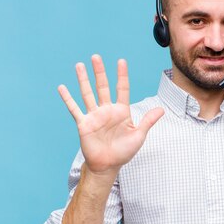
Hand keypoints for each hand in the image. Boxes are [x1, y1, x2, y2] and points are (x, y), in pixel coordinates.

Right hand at [58, 55, 164, 174]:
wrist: (108, 166)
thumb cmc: (124, 152)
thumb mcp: (138, 135)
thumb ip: (148, 121)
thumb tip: (162, 109)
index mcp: (121, 111)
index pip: (122, 89)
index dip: (122, 75)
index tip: (121, 61)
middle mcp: (107, 110)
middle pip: (103, 87)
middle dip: (99, 72)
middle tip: (96, 57)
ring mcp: (94, 116)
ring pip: (88, 94)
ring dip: (83, 80)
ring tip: (79, 65)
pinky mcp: (84, 124)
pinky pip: (74, 109)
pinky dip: (68, 99)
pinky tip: (62, 88)